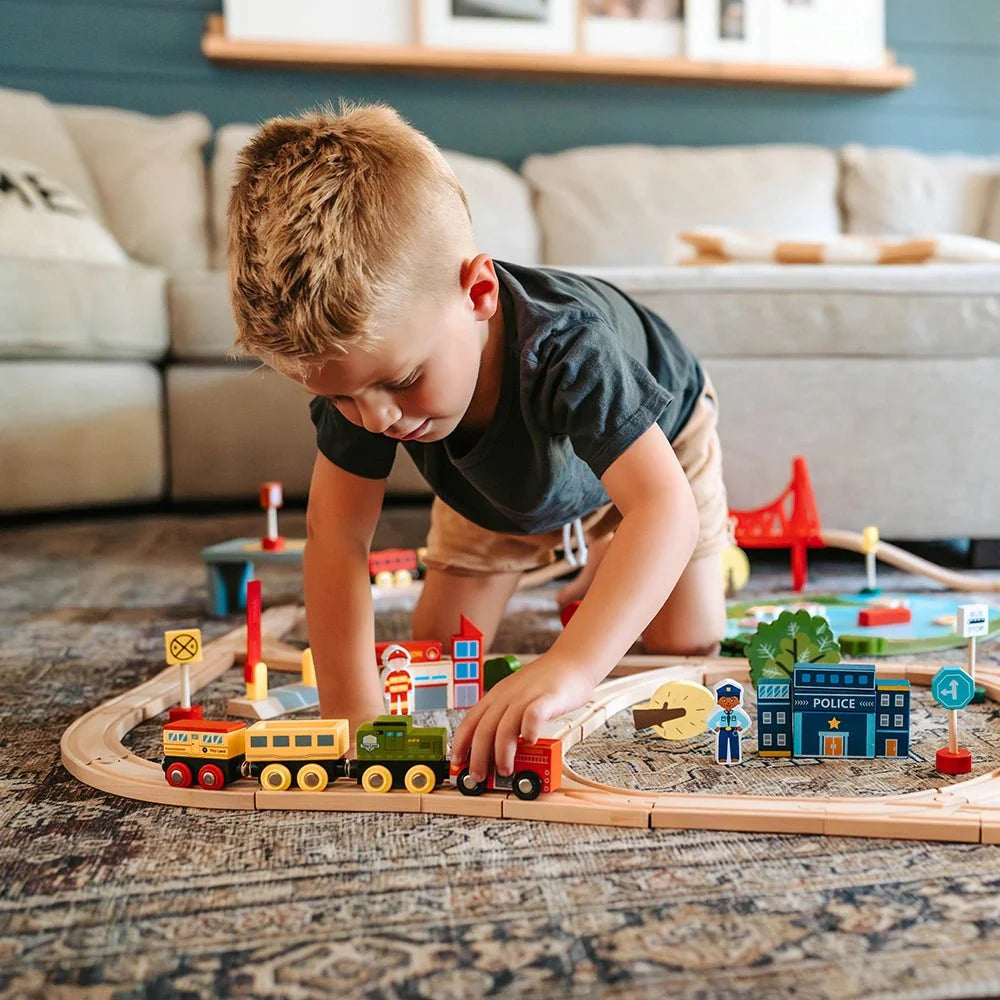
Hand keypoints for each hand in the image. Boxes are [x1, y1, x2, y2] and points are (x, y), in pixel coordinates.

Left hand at [452, 653, 595, 781]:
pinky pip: (533, 714)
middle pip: (484, 729)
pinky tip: (530, 741)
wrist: (573, 661)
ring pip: (505, 727)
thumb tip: (494, 748)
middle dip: (478, 756)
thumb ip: (505, 717)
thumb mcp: (516, 696)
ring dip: (502, 753)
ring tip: (506, 769)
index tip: (457, 761)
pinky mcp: (548, 698)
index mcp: (497, 696)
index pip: (470, 721)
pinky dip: (528, 730)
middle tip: (479, 776)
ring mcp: (527, 696)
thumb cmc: (546, 683)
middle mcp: (508, 696)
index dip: (460, 743)